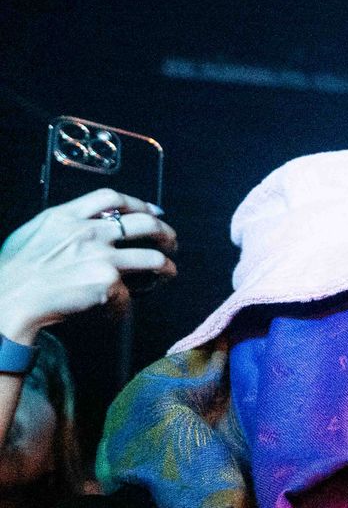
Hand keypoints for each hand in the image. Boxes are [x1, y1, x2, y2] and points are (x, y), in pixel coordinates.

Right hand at [0, 189, 176, 341]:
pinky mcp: (107, 282)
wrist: (8, 299)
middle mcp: (87, 231)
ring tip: (168, 273)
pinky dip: (122, 306)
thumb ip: (63, 224)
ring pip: (154, 259)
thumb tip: (89, 223)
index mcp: (66, 215)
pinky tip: (115, 310)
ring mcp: (100, 256)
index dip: (138, 203)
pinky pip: (129, 294)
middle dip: (165, 231)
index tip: (153, 210)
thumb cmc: (14, 272)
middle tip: (171, 242)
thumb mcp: (34, 233)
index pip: (111, 197)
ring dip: (166, 267)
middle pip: (144, 223)